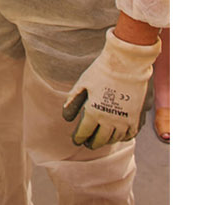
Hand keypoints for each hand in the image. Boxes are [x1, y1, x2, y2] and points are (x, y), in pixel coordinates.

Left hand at [62, 28, 160, 147]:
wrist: (129, 61)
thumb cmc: (103, 70)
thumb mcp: (82, 83)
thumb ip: (73, 102)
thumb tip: (67, 118)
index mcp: (93, 112)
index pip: (83, 134)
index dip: (78, 138)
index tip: (77, 140)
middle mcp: (109, 120)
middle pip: (99, 140)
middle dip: (92, 143)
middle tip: (88, 142)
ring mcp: (125, 120)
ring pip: (114, 139)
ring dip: (107, 140)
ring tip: (103, 138)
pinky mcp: (137, 117)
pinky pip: (130, 134)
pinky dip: (123, 137)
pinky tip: (119, 133)